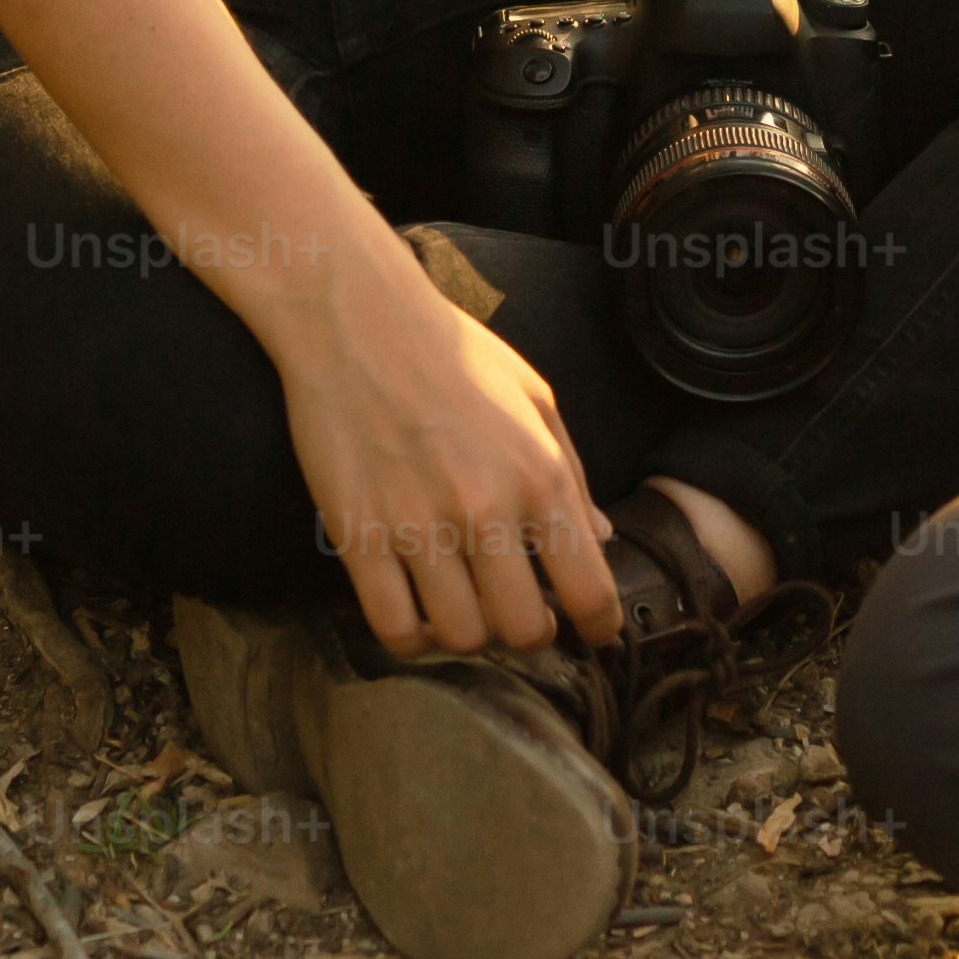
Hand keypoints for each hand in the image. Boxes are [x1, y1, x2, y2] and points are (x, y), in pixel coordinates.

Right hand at [265, 243, 621, 659]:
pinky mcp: (358, 536)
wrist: (358, 319)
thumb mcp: (535, 398)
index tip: (591, 633)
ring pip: (460, 637)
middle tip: (521, 614)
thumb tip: (600, 539)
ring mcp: (417, 526)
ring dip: (470, 635)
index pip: (590, 590)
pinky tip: (418, 614)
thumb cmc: (454, 352)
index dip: (598, 627)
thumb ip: (573, 475)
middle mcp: (485, 508)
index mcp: (541, 474)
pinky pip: (393, 627)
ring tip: (467, 606)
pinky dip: (411, 639)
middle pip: (523, 630)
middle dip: (531, 635)